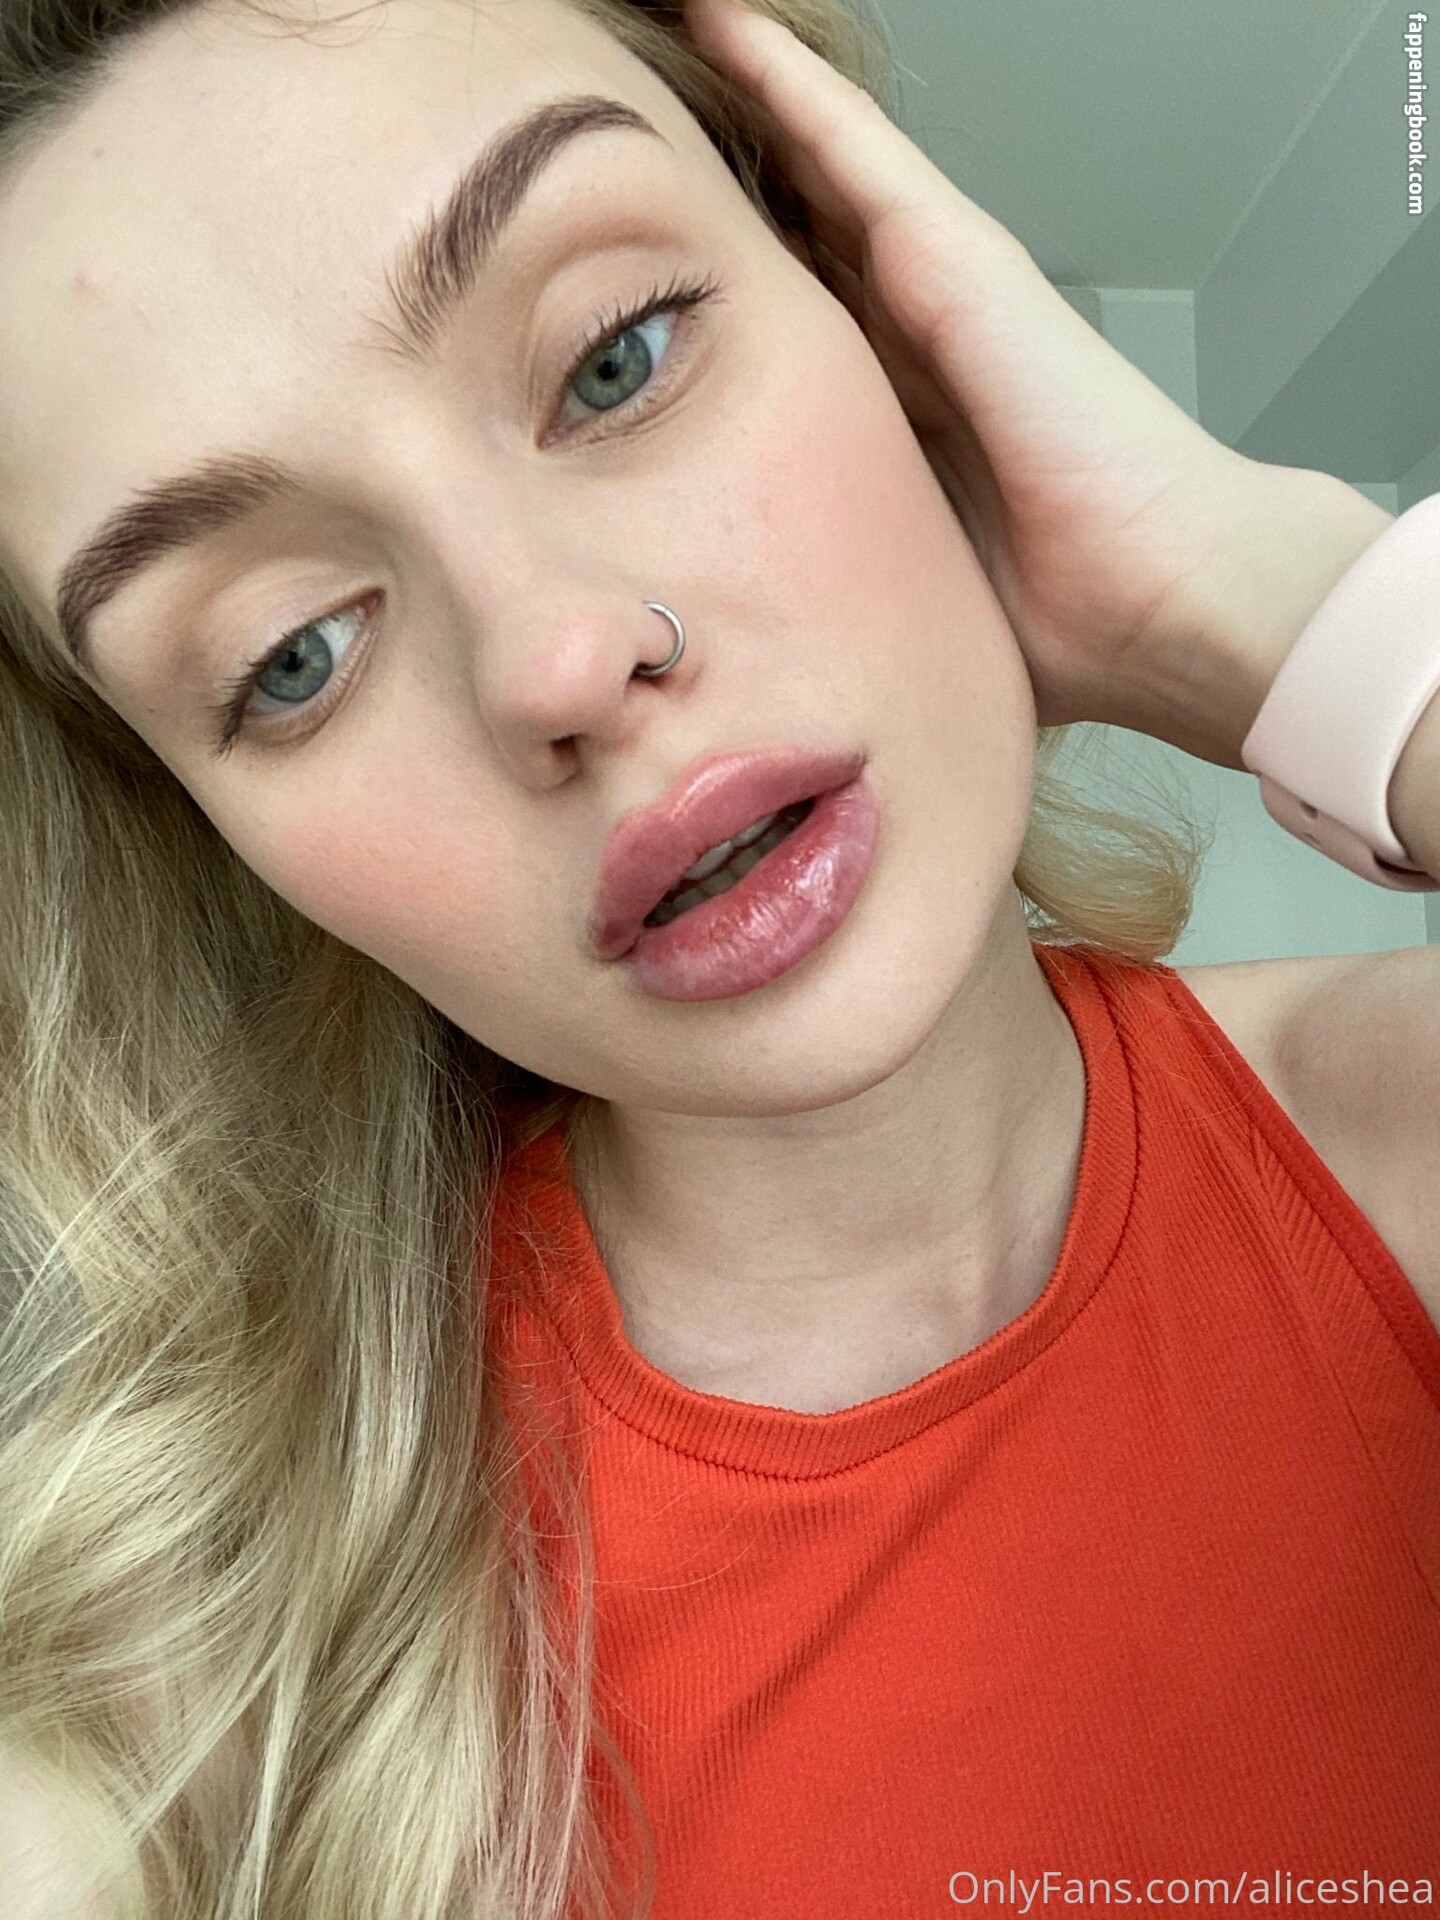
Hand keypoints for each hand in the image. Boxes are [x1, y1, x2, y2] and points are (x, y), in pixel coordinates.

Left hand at [681, 0, 1387, 766]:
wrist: (1162, 605)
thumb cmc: (1056, 622)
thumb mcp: (895, 587)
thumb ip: (834, 568)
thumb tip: (756, 624)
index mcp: (897, 410)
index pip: (790, 321)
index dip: (720, 280)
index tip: (640, 256)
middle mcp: (915, 332)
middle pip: (798, 231)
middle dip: (721, 182)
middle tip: (624, 126)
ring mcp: (942, 282)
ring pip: (816, 168)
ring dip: (744, 100)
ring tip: (675, 32)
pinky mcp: (959, 258)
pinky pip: (851, 149)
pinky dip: (786, 88)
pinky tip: (723, 28)